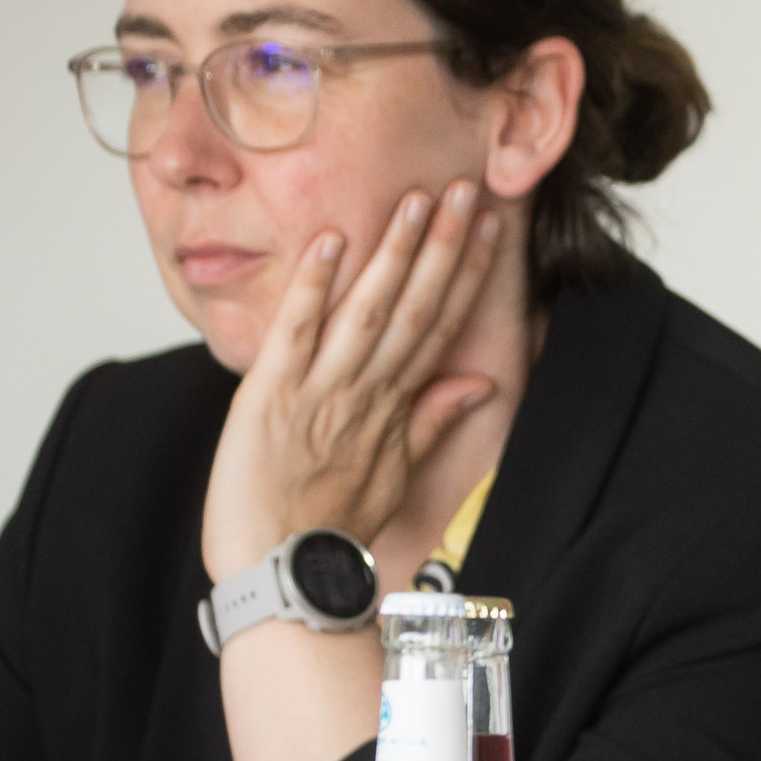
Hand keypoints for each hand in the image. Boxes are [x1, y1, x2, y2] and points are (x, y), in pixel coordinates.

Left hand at [202, 179, 502, 579]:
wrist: (278, 570)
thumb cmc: (328, 526)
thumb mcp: (394, 475)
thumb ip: (432, 420)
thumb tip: (479, 384)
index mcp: (394, 406)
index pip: (441, 326)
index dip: (468, 274)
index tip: (490, 227)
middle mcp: (365, 392)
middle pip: (414, 308)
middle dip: (443, 247)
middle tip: (465, 190)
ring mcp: (320, 392)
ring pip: (367, 310)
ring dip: (393, 254)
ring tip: (415, 201)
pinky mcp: (270, 396)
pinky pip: (296, 333)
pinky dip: (313, 288)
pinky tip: (330, 241)